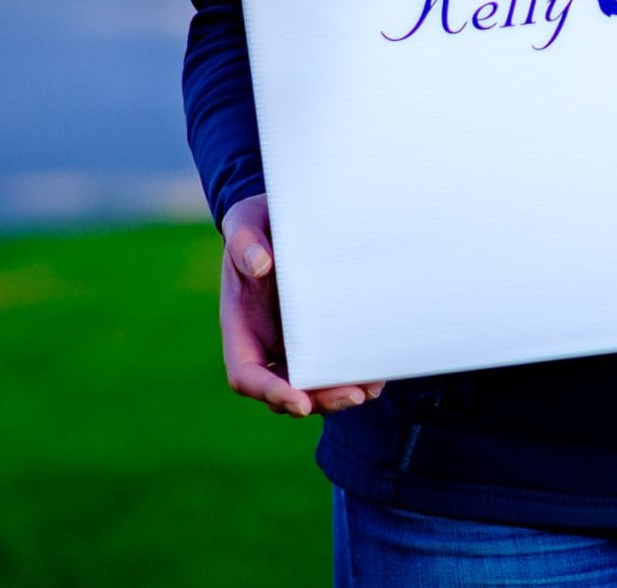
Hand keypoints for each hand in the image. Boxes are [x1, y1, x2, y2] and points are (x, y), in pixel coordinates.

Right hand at [219, 193, 384, 416]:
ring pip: (310, 386)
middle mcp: (264, 342)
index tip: (299, 401)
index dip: (270, 392)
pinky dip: (351, 373)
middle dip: (316, 400)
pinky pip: (331, 364)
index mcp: (240, 325)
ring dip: (338, 394)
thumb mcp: (245, 222)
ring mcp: (291, 342)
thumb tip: (260, 265)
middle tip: (352, 395)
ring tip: (371, 388)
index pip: (246, 374)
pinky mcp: (318, 334)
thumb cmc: (258, 222)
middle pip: (284, 390)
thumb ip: (244, 242)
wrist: (282, 216)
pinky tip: (377, 373)